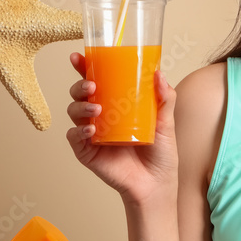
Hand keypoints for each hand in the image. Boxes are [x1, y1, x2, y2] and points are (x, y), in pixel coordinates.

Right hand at [65, 52, 177, 204]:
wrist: (156, 184)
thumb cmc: (160, 153)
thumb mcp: (166, 122)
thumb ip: (164, 99)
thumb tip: (159, 73)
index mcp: (115, 104)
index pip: (97, 81)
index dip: (84, 67)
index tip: (79, 56)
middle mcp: (100, 116)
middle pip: (80, 94)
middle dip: (79, 85)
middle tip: (91, 85)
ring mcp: (92, 134)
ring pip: (74, 112)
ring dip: (80, 106)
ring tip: (95, 108)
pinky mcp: (87, 152)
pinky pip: (74, 138)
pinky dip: (79, 131)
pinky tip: (90, 129)